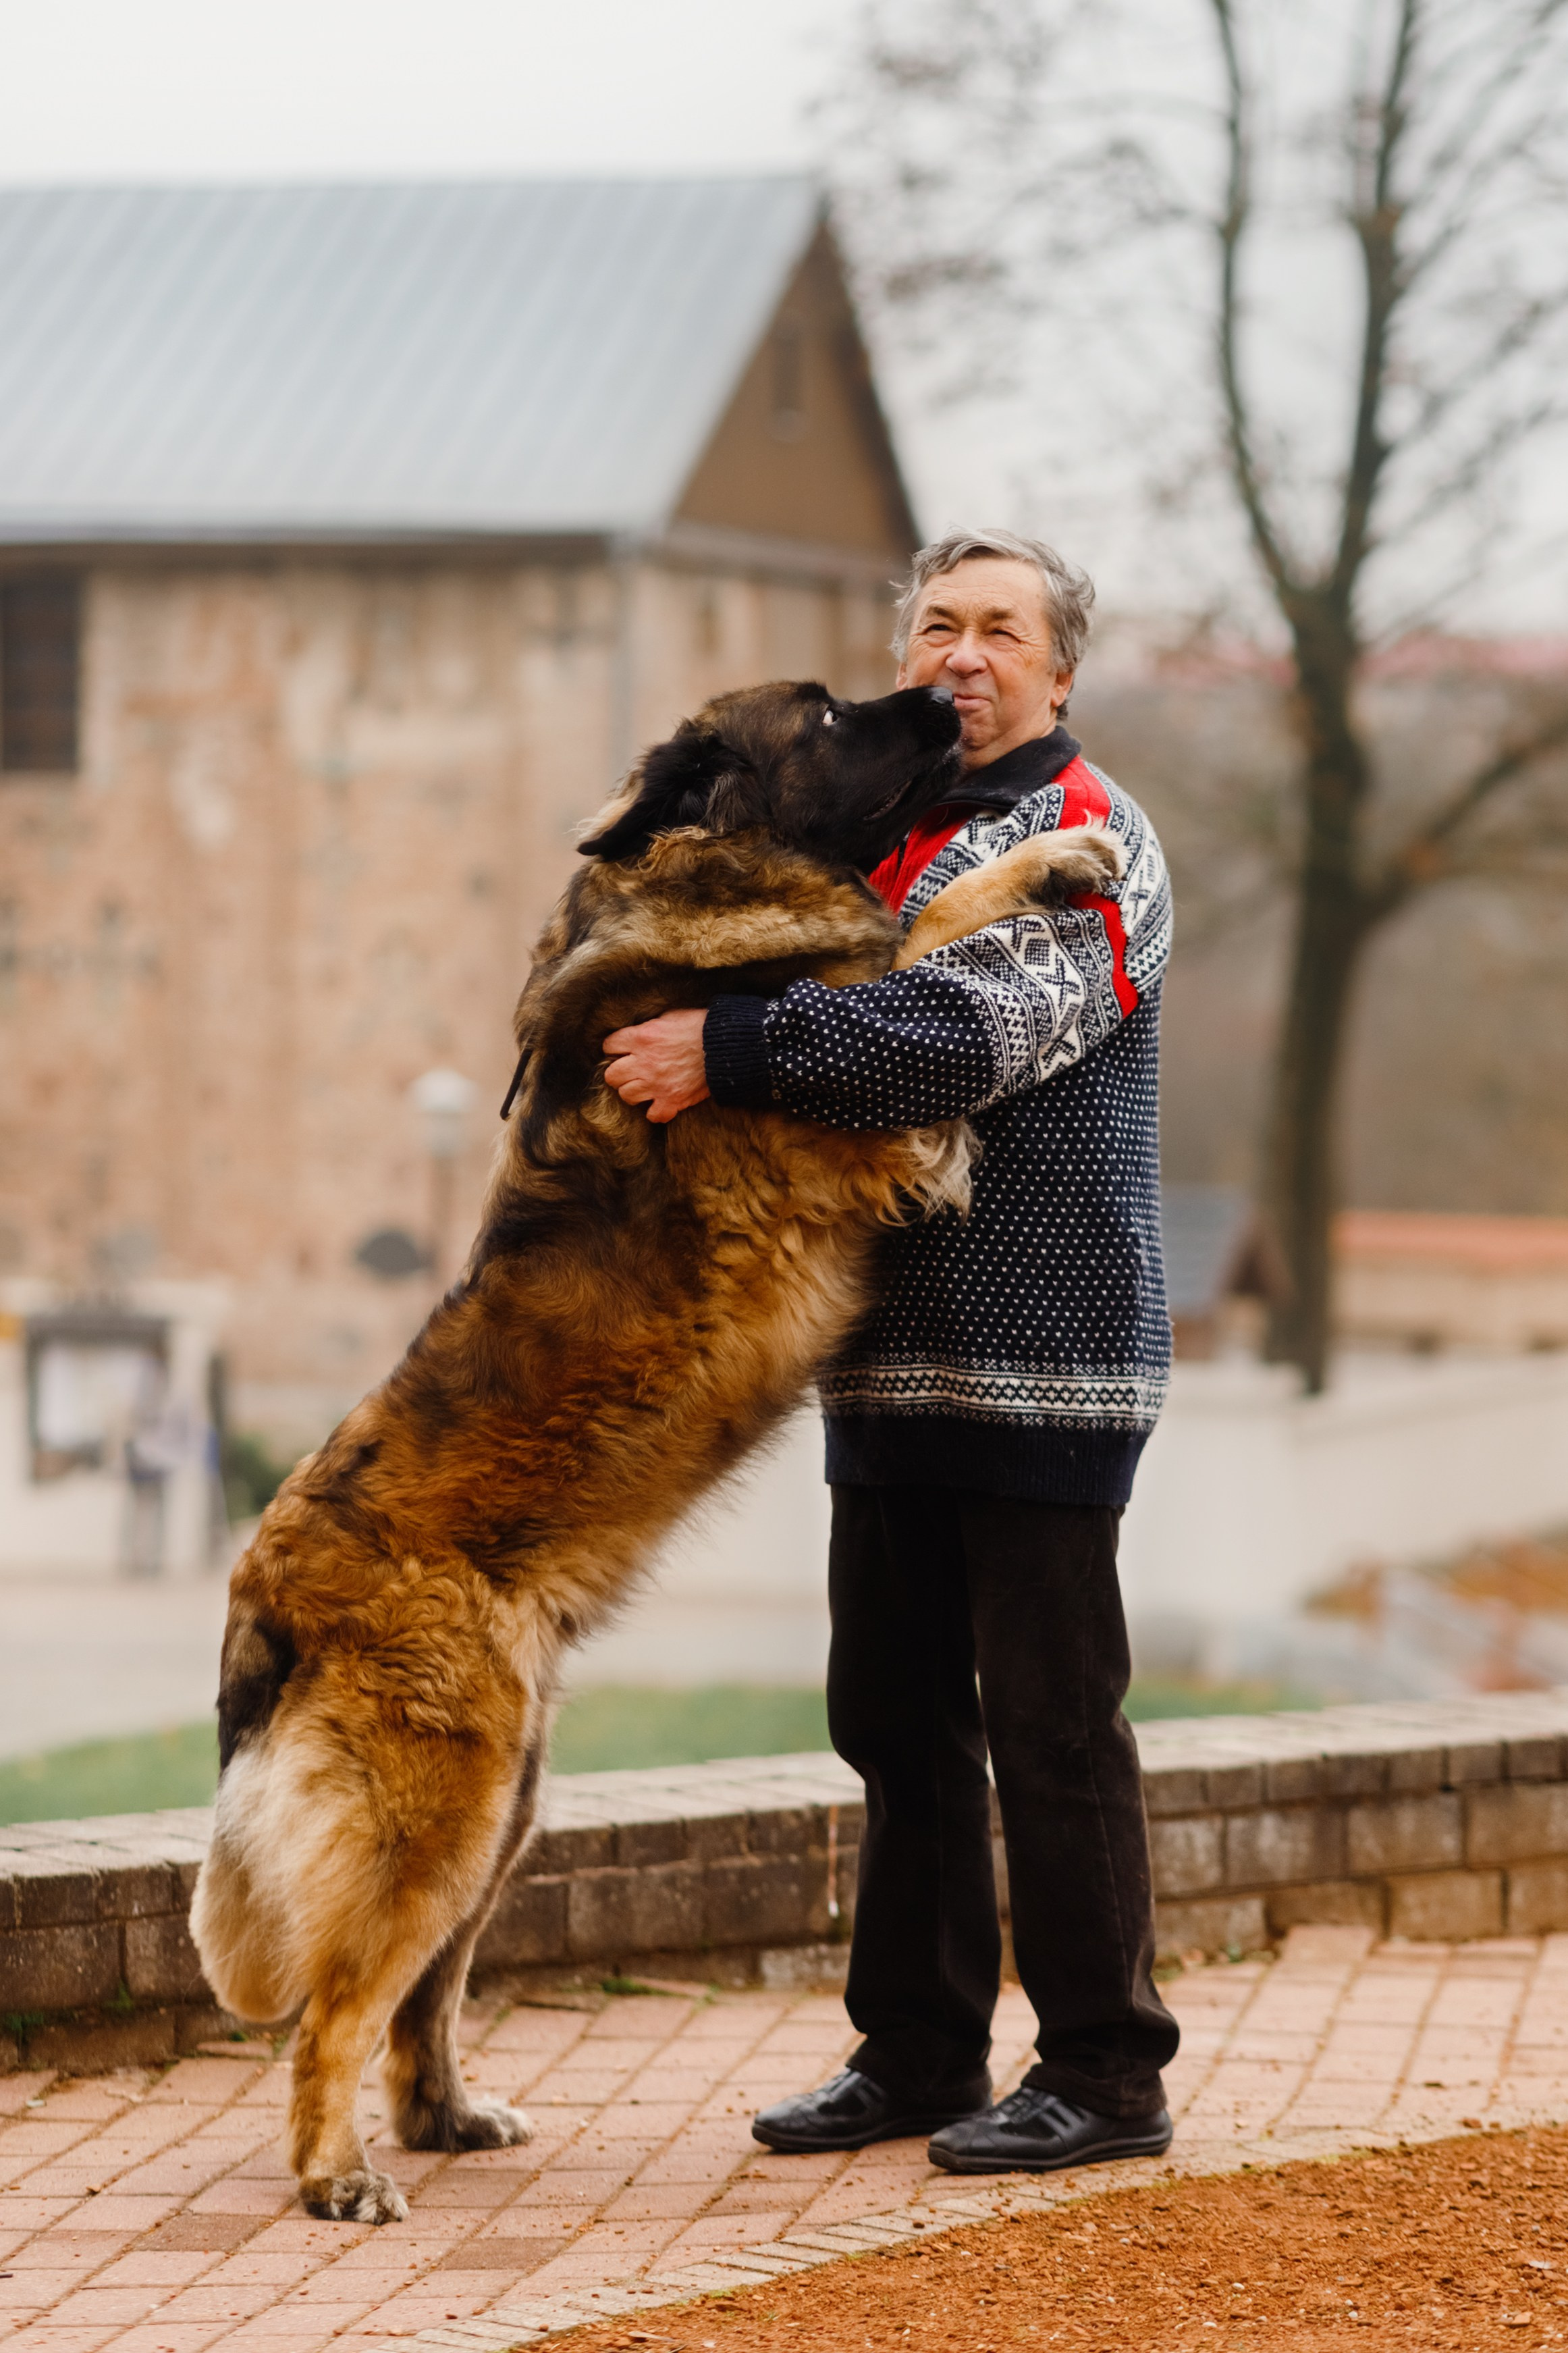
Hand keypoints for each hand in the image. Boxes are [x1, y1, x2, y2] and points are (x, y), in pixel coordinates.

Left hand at [602, 1008, 710, 1122]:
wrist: (726, 1045)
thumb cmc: (699, 1027)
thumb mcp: (669, 1017)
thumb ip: (648, 1027)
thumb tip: (637, 1035)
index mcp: (642, 1037)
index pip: (609, 1046)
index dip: (615, 1048)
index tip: (622, 1050)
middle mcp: (645, 1062)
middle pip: (612, 1076)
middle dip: (619, 1073)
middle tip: (630, 1071)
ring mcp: (657, 1084)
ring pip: (626, 1096)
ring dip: (633, 1092)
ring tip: (644, 1087)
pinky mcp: (673, 1100)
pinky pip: (653, 1115)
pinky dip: (655, 1111)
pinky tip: (660, 1102)